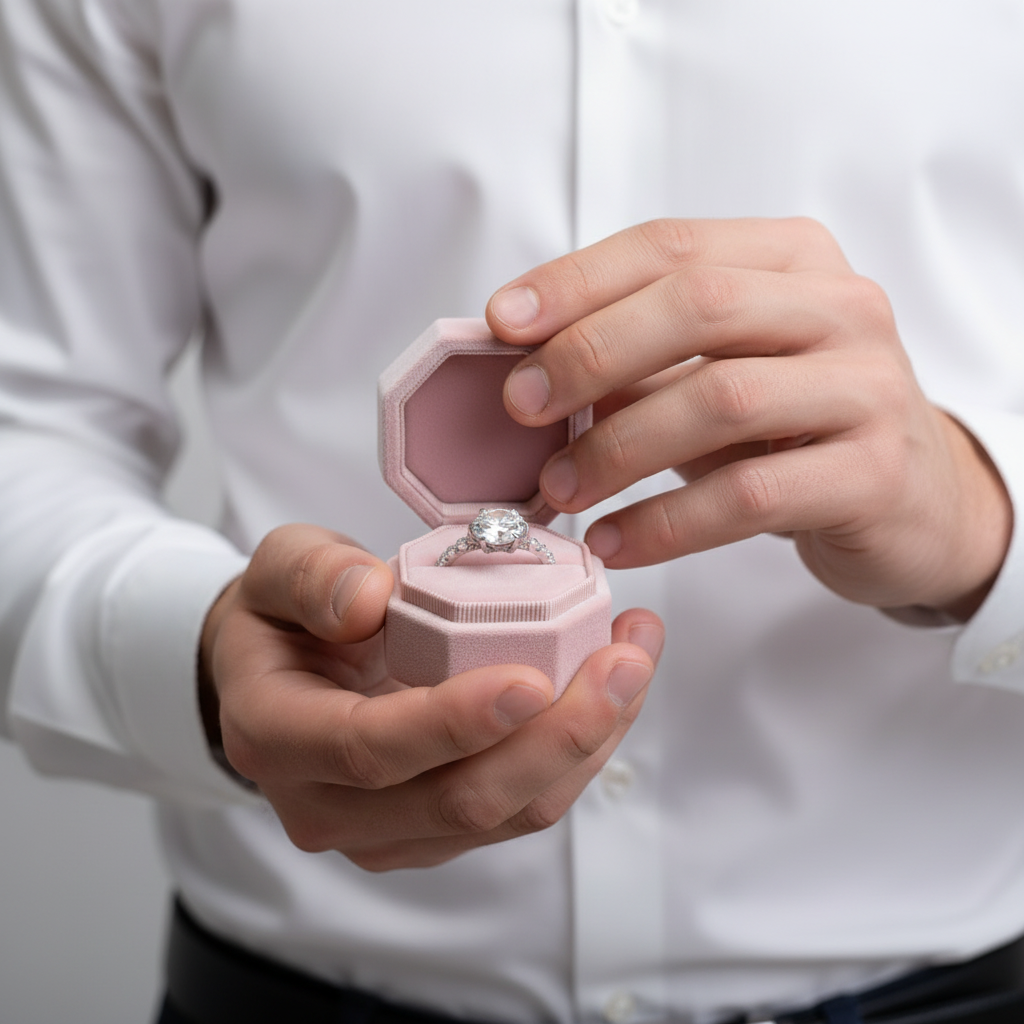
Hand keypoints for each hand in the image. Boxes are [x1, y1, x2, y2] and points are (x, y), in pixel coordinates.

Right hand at [200, 523, 661, 870]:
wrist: (277, 676)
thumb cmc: (280, 618)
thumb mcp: (275, 569)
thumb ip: (310, 575)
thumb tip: (368, 599)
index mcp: (275, 736)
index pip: (369, 748)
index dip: (454, 722)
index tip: (534, 679)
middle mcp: (327, 805)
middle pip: (457, 801)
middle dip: (556, 738)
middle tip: (623, 662)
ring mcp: (385, 830)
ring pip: (507, 814)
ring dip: (585, 745)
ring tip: (634, 660)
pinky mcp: (434, 830)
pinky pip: (521, 808)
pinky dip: (577, 752)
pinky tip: (612, 688)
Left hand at [486, 217, 1011, 619]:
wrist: (914, 499)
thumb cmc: (795, 428)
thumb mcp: (719, 373)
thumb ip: (641, 359)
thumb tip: (528, 370)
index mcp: (793, 261)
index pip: (671, 246)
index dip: (578, 280)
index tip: (503, 323)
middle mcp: (840, 309)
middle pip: (700, 306)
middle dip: (592, 353)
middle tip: (522, 407)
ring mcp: (866, 389)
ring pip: (722, 399)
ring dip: (619, 448)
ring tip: (560, 489)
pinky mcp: (873, 474)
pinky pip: (748, 496)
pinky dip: (664, 524)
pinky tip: (613, 542)